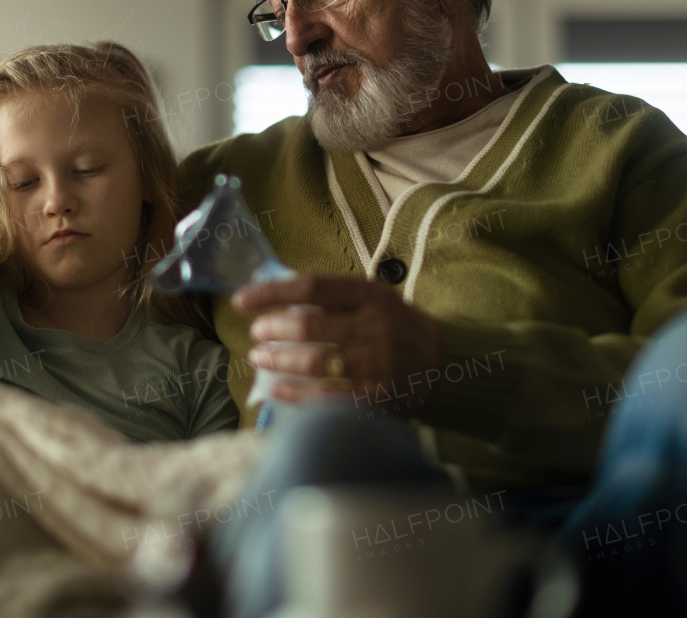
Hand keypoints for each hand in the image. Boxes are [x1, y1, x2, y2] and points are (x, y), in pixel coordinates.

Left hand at [234, 274, 442, 405]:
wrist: (445, 364)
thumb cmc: (398, 327)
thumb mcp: (375, 299)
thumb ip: (334, 297)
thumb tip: (276, 295)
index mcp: (371, 296)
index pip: (311, 288)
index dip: (271, 293)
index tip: (242, 300)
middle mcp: (373, 327)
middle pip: (309, 327)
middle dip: (272, 330)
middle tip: (257, 333)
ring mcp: (375, 365)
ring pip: (313, 363)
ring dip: (278, 361)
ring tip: (259, 358)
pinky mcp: (375, 399)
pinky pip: (325, 398)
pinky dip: (294, 395)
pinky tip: (276, 390)